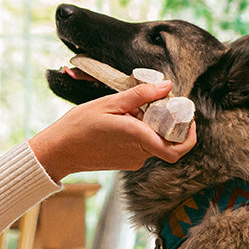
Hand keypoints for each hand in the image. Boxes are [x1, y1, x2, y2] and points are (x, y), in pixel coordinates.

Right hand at [28, 80, 196, 181]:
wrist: (59, 150)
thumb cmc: (80, 125)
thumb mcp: (111, 102)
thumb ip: (141, 95)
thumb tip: (167, 86)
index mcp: (138, 138)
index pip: (177, 150)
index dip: (189, 136)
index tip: (188, 118)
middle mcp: (139, 154)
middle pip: (168, 141)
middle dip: (167, 123)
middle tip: (159, 103)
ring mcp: (132, 160)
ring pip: (154, 142)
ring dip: (151, 126)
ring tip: (132, 109)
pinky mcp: (126, 162)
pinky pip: (142, 146)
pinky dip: (140, 133)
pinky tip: (123, 120)